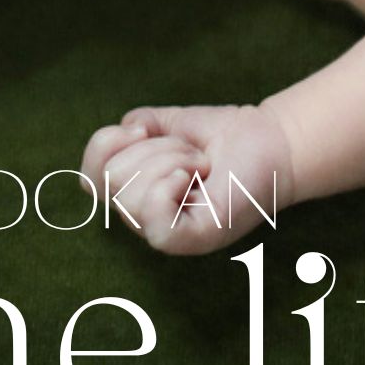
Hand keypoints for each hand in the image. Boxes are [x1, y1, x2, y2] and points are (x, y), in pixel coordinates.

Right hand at [81, 103, 297, 256]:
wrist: (275, 141)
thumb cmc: (227, 137)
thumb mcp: (171, 124)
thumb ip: (138, 126)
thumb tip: (124, 132)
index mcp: (137, 195)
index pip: (89, 177)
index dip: (106, 143)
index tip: (145, 129)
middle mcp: (147, 220)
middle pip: (110, 179)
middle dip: (154, 150)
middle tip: (192, 154)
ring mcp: (169, 234)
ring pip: (130, 195)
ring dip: (171, 161)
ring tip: (203, 166)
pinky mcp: (192, 240)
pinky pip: (154, 222)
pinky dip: (168, 187)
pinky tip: (194, 180)